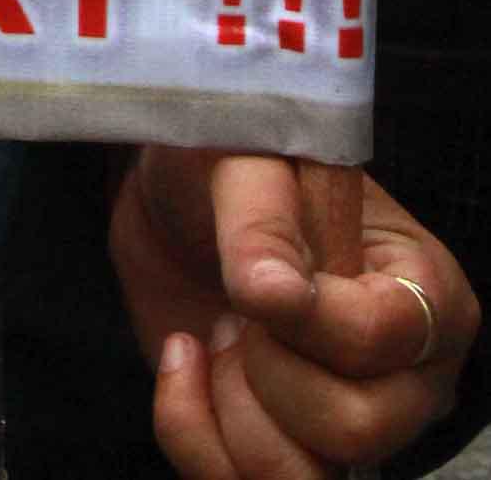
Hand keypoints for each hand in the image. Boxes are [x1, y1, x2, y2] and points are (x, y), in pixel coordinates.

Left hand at [113, 146, 476, 474]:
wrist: (177, 191)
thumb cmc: (231, 159)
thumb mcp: (245, 155)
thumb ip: (265, 222)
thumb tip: (274, 295)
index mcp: (426, 292)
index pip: (378, 340)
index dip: (304, 319)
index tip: (254, 279)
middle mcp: (405, 376)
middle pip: (354, 430)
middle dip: (269, 368)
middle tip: (242, 307)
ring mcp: (348, 424)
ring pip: (303, 478)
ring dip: (233, 408)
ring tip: (224, 335)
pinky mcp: (284, 447)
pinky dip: (192, 430)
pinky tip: (186, 359)